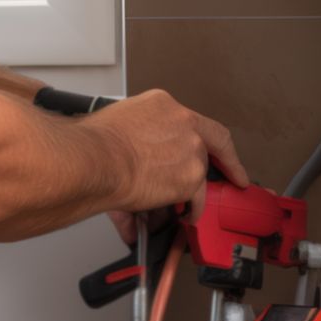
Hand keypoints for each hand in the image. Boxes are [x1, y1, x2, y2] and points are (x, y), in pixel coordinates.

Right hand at [90, 89, 249, 225]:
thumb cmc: (94, 142)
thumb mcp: (120, 121)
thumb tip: (137, 154)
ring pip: (200, 175)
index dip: (215, 141)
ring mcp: (191, 150)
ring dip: (192, 191)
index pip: (197, 122)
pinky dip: (193, 209)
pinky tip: (186, 215)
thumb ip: (139, 133)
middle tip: (220, 179)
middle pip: (206, 149)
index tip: (226, 154)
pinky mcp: (191, 177)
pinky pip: (197, 198)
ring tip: (183, 204)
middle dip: (210, 168)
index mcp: (164, 105)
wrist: (96, 159)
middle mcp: (184, 124)